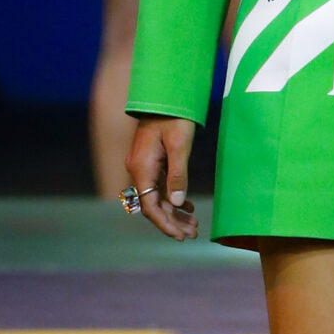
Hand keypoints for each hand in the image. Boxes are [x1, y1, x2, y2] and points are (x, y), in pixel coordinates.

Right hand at [126, 117, 198, 239]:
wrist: (166, 96)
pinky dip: (173, 198)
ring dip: (175, 212)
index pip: (150, 205)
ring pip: (158, 197)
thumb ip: (178, 174)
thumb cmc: (174, 117)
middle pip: (153, 204)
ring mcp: (144, 166)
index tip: (180, 237)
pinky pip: (160, 187)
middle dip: (172, 221)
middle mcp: (139, 169)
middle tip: (193, 234)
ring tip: (194, 224)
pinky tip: (188, 206)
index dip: (165, 223)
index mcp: (142, 167)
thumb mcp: (179, 145)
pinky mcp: (152, 162)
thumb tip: (176, 203)